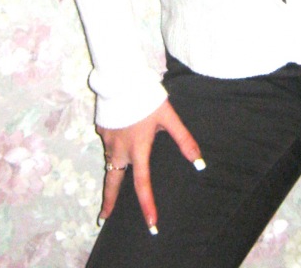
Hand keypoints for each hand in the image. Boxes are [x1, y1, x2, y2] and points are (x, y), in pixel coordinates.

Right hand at [97, 99, 203, 233]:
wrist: (120, 77)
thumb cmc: (146, 97)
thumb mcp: (168, 117)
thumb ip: (184, 139)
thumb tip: (199, 162)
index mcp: (138, 150)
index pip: (142, 185)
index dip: (147, 206)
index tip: (151, 223)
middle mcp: (119, 150)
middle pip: (113, 182)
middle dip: (108, 202)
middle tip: (103, 219)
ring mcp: (107, 140)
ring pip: (110, 162)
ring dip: (111, 173)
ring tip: (114, 182)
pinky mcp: (101, 128)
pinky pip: (107, 143)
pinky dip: (111, 148)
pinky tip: (118, 140)